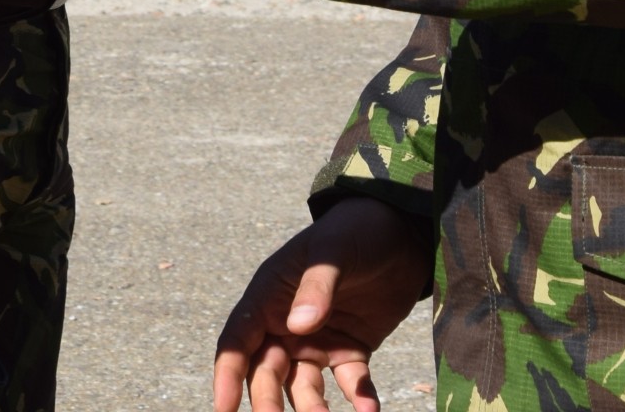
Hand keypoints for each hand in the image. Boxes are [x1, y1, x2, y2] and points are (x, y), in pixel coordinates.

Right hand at [212, 199, 431, 411]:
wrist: (400, 231)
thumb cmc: (354, 231)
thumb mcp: (333, 251)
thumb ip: (317, 286)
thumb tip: (298, 327)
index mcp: (268, 296)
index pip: (238, 340)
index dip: (227, 374)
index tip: (224, 408)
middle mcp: (285, 324)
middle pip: (266, 373)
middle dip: (267, 403)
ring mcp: (317, 340)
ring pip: (303, 387)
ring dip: (312, 410)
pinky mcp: (349, 350)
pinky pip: (348, 382)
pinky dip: (357, 398)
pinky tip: (369, 409)